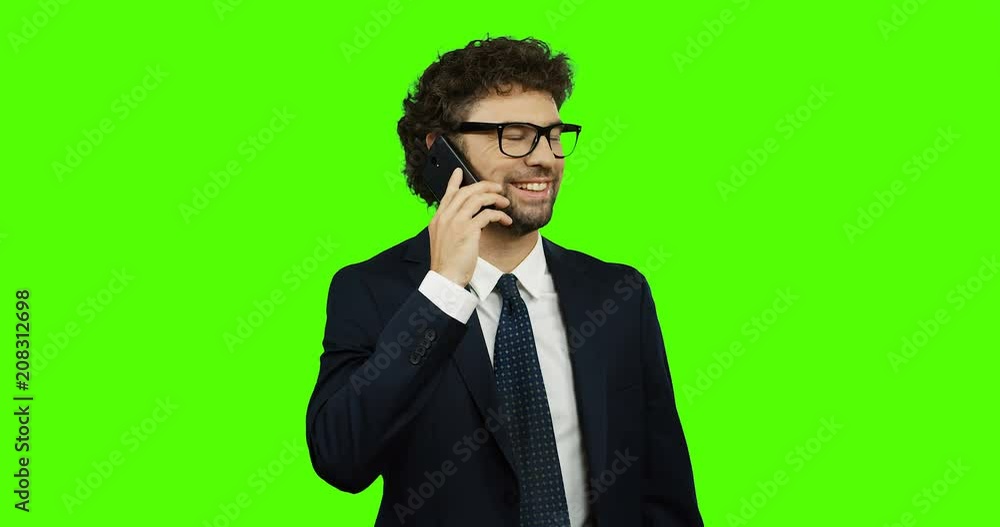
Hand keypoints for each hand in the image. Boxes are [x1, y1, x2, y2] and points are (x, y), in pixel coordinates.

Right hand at [429, 168, 511, 287]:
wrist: (445, 278)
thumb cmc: (447, 264)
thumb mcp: (443, 241)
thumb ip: (450, 227)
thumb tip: (467, 220)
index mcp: (437, 219)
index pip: (447, 195)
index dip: (454, 182)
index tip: (459, 172)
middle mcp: (445, 217)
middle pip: (466, 192)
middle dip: (484, 186)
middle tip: (497, 187)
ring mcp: (455, 222)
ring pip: (477, 198)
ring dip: (494, 198)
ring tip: (505, 202)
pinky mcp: (468, 230)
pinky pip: (487, 214)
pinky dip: (499, 215)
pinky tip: (505, 220)